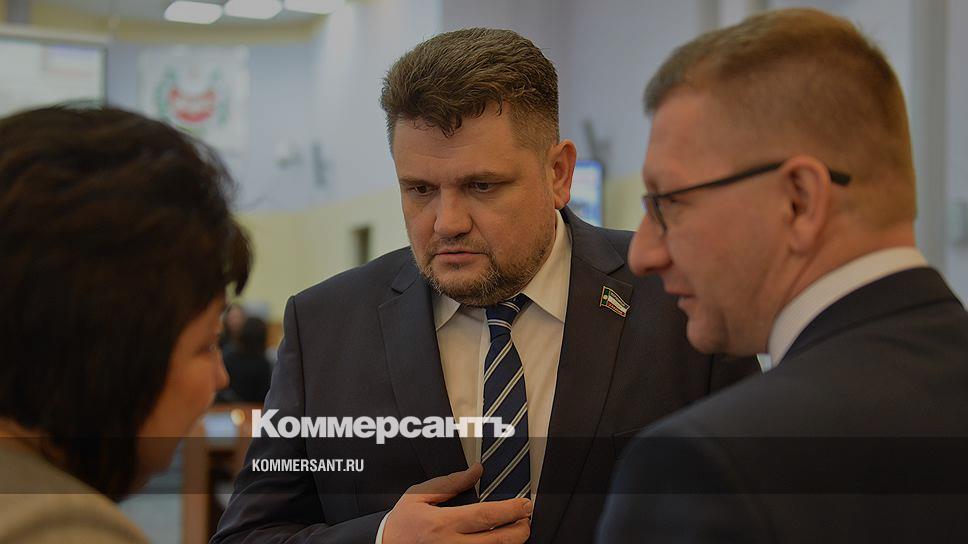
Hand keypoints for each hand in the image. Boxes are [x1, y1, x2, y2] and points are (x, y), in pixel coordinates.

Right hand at [382, 463, 531, 543]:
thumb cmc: (401, 524)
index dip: (510, 510)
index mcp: (441, 525)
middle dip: (519, 530)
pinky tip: (498, 542)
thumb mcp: (418, 496)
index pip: (485, 517)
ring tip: (518, 532)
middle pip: (497, 542)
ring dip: (511, 543)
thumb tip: (475, 471)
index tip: (525, 504)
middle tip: (527, 519)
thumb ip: (449, 483)